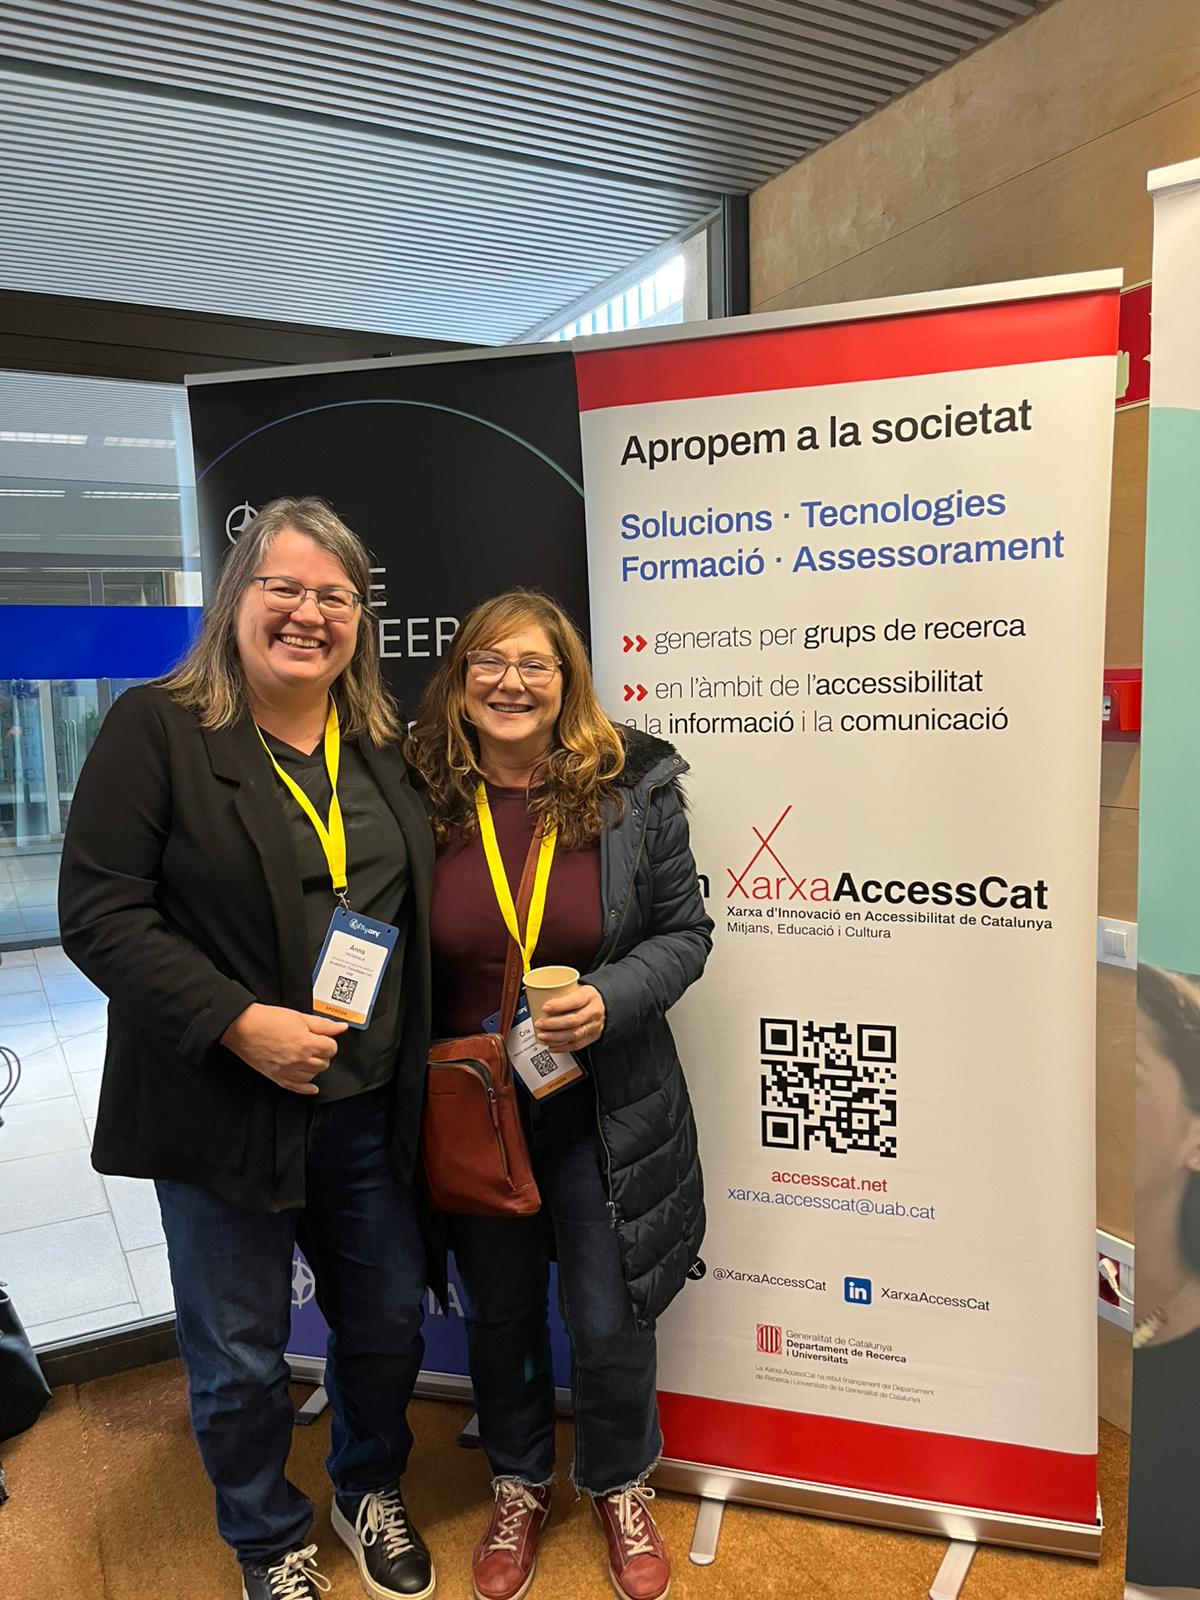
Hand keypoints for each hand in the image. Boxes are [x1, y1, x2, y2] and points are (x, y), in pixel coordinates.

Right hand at [220, 1003, 346, 1095]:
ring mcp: (287, 1071)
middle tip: (314, 1045)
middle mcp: (298, 1060)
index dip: (329, 1042)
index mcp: (306, 1043)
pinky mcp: (277, 1077)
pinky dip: (306, 1089)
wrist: (242, 1027)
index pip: (331, 1048)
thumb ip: (323, 1025)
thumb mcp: (299, 1017)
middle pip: (324, 1064)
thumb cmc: (267, 1019)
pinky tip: (312, 1088)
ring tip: (308, 1057)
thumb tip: (341, 1027)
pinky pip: (296, 1088)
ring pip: (313, 1076)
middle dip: (322, 1054)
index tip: (323, 1038)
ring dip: (314, 1068)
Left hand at [533, 983, 605, 1050]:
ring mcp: (594, 1026)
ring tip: (542, 1036)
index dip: (559, 1005)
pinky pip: (577, 1045)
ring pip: (574, 1034)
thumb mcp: (576, 988)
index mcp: (590, 995)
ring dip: (555, 1037)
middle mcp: (594, 1011)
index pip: (575, 1001)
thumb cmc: (584, 995)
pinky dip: (562, 1047)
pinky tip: (551, 1046)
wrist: (602, 1004)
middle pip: (573, 1020)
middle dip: (553, 1024)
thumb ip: (560, 992)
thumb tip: (536, 995)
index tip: (545, 1007)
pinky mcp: (592, 1037)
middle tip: (540, 1024)